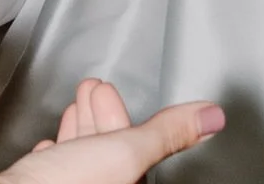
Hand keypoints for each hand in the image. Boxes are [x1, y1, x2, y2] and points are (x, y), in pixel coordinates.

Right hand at [2, 78, 223, 177]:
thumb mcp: (124, 152)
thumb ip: (166, 133)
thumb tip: (213, 117)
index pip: (131, 157)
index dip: (120, 119)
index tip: (105, 90)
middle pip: (104, 159)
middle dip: (100, 118)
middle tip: (93, 88)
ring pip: (79, 164)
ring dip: (79, 131)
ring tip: (76, 106)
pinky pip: (52, 175)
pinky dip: (56, 153)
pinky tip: (51, 143)